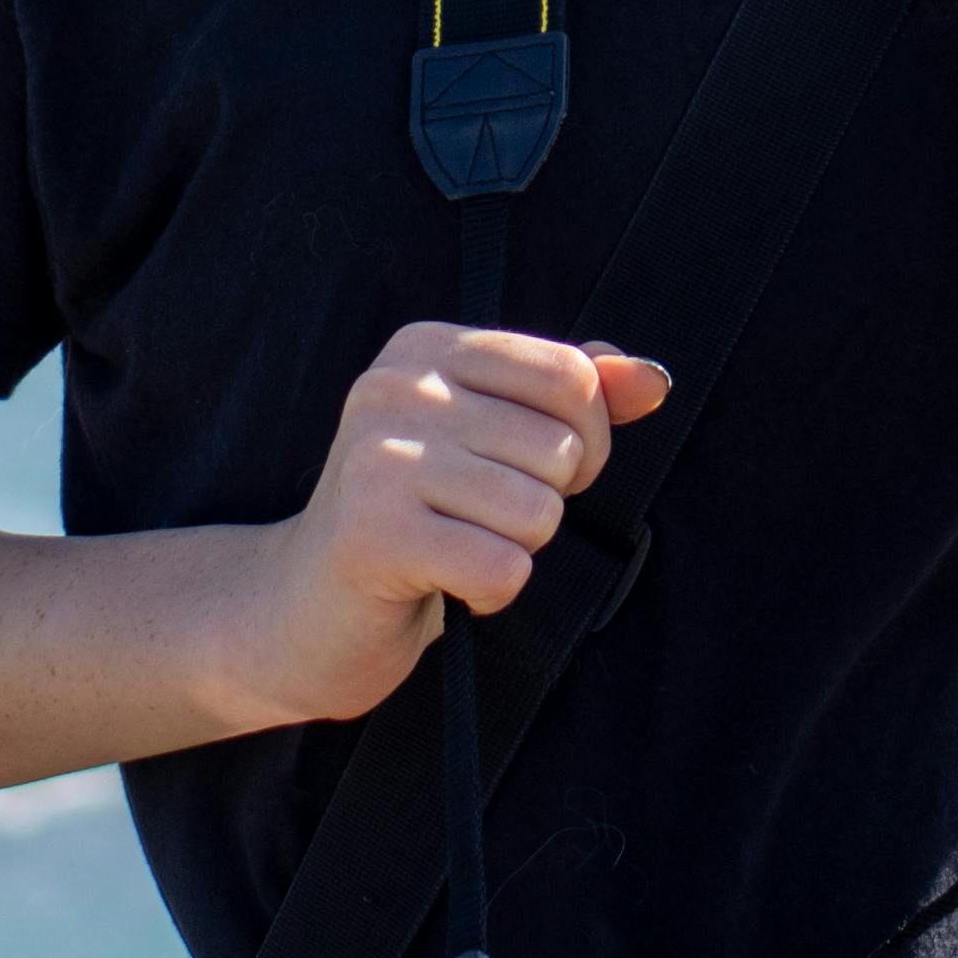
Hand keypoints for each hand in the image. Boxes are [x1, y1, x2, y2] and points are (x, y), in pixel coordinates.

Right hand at [231, 324, 668, 728]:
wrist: (304, 609)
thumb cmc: (417, 519)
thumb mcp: (493, 441)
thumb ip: (574, 402)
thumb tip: (653, 381)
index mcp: (427, 347)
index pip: (571, 376)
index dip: (583, 441)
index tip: (529, 472)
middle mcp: (395, 387)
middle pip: (559, 448)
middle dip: (542, 504)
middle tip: (474, 519)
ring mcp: (377, 457)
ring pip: (537, 511)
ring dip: (512, 551)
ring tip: (453, 548)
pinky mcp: (372, 533)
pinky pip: (503, 566)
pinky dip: (490, 592)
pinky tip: (441, 584)